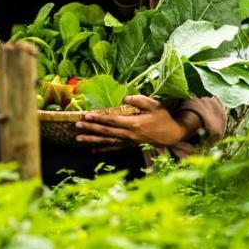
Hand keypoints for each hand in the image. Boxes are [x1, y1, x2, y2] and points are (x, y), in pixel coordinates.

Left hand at [74, 95, 191, 151]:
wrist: (172, 135)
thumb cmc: (163, 118)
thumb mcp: (154, 105)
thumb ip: (139, 100)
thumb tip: (125, 98)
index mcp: (134, 124)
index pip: (112, 120)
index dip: (99, 118)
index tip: (87, 115)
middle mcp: (129, 135)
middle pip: (106, 132)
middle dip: (90, 128)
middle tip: (77, 125)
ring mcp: (129, 142)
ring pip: (107, 141)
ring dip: (92, 140)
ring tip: (78, 138)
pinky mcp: (130, 145)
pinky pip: (114, 148)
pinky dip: (103, 149)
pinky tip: (93, 150)